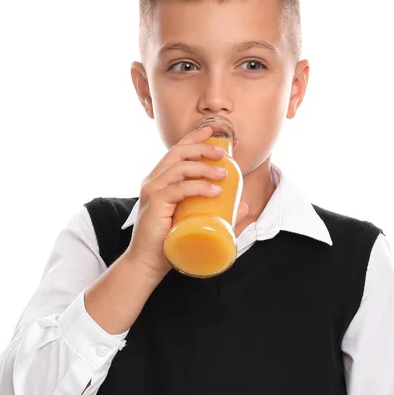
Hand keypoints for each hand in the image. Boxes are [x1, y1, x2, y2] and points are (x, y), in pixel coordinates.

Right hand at [125, 125, 249, 277]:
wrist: (148, 264)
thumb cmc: (169, 241)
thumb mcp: (197, 220)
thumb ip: (221, 212)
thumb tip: (245, 204)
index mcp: (161, 179)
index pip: (177, 150)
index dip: (195, 137)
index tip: (214, 130)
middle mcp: (154, 181)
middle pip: (177, 153)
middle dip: (202, 147)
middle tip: (223, 154)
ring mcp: (153, 192)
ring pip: (178, 168)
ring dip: (204, 167)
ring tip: (224, 174)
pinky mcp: (155, 205)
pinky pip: (178, 189)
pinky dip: (198, 187)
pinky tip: (214, 190)